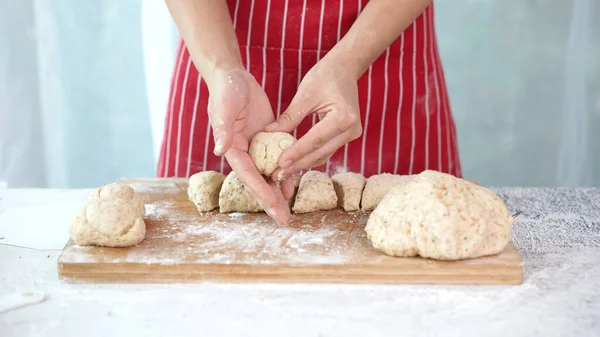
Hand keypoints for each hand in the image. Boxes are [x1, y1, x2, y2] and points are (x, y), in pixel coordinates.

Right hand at [208, 68, 292, 223]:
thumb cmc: (226, 89)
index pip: (247, 175)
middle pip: (258, 182)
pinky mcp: (266, 139)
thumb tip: (219, 149)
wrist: (232, 76)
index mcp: (232, 148)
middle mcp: (244, 152)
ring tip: (289, 211)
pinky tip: (294, 185)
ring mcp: (255, 147)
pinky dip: (285, 172)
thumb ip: (222, 128)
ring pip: (268, 175)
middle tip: (284, 220)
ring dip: (278, 192)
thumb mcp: (224, 106)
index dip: (260, 191)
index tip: (272, 205)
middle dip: (270, 201)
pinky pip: (277, 160)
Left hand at [265, 60, 361, 179]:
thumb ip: (289, 117)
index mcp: (343, 116)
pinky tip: (295, 164)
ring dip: (303, 164)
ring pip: (324, 154)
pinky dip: (311, 156)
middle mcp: (351, 129)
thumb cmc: (324, 76)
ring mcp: (352, 134)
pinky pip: (327, 150)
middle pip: (320, 152)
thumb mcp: (305, 94)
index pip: (315, 140)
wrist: (345, 69)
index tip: (279, 163)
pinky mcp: (347, 136)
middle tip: (277, 175)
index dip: (296, 153)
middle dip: (298, 164)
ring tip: (283, 173)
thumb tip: (269, 133)